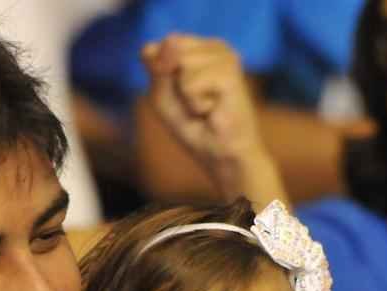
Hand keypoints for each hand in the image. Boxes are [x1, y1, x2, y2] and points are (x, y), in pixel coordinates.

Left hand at [141, 34, 270, 198]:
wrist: (220, 154)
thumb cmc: (193, 126)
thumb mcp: (161, 95)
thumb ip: (158, 66)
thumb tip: (172, 40)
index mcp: (198, 46)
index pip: (156, 48)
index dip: (159, 79)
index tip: (181, 97)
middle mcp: (215, 45)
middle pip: (168, 51)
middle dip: (173, 85)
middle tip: (195, 102)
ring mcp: (225, 56)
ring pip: (179, 63)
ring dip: (186, 95)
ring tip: (206, 106)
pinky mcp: (230, 71)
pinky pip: (190, 82)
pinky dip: (195, 103)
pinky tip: (214, 109)